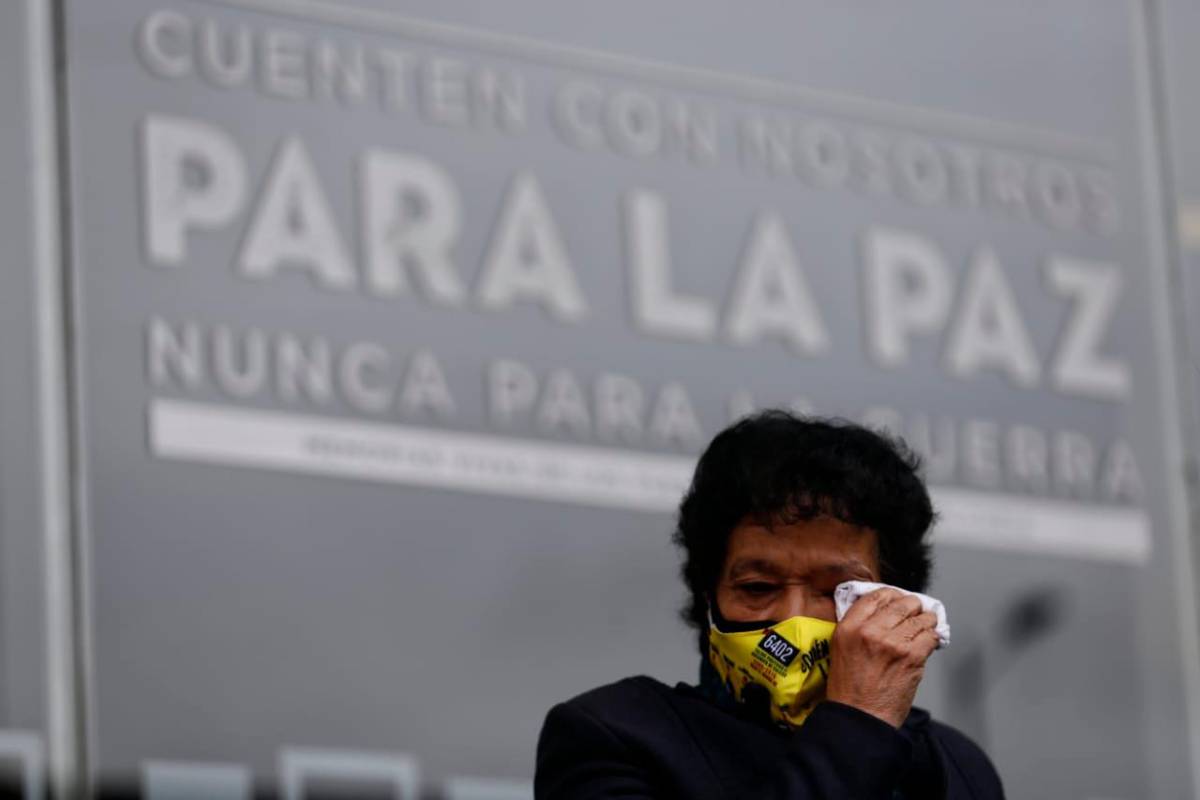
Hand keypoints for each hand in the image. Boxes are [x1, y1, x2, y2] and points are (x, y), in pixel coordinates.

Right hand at [824, 588, 939, 728]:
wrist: (861, 718)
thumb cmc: (850, 689)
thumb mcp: (841, 649)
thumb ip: (858, 627)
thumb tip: (884, 612)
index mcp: (849, 627)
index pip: (876, 595)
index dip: (891, 595)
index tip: (897, 599)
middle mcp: (870, 631)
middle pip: (901, 603)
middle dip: (912, 606)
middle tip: (915, 612)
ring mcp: (894, 643)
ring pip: (921, 618)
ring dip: (926, 621)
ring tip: (925, 625)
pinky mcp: (912, 657)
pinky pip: (931, 636)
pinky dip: (933, 637)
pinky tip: (929, 641)